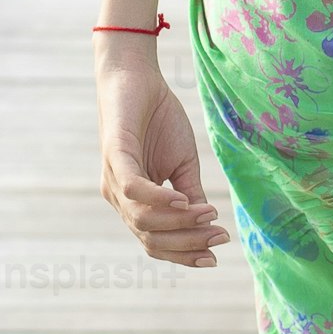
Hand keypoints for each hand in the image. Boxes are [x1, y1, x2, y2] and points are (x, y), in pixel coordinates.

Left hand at [94, 42, 226, 268]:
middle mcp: (119, 198)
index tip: (217, 255)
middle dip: (187, 243)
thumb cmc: (159, 120)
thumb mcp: (183, 164)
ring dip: (179, 223)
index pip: (156, 242)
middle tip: (219, 236)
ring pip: (142, 220)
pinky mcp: (114, 155)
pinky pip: (133, 189)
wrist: (137, 78)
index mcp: (135, 204)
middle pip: (150, 239)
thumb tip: (210, 226)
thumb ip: (192, 195)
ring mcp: (113, 179)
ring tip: (209, 215)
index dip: (185, 254)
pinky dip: (158, 200)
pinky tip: (183, 200)